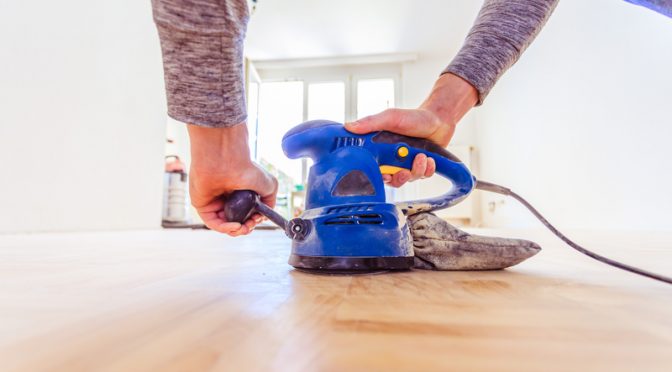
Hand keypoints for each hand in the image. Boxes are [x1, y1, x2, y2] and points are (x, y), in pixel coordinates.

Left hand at [187, 123, 277, 235]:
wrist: (226, 160)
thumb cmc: (245, 168)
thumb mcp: (269, 185)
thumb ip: (270, 201)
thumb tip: (264, 215)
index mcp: (239, 193)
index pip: (244, 214)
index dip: (252, 220)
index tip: (258, 219)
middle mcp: (226, 198)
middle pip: (234, 221)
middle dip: (245, 227)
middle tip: (251, 225)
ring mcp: (214, 202)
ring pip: (224, 225)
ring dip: (236, 231)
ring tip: (244, 227)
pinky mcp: (203, 206)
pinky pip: (213, 223)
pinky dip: (225, 228)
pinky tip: (235, 226)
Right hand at [345, 73, 477, 187]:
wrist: (438, 119)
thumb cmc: (414, 117)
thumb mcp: (391, 118)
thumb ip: (371, 123)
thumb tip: (349, 126)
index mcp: (381, 150)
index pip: (372, 169)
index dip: (376, 176)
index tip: (383, 174)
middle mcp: (392, 160)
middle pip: (390, 180)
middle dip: (399, 178)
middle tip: (404, 171)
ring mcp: (406, 165)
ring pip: (407, 179)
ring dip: (416, 170)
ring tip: (421, 157)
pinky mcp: (421, 168)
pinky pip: (422, 177)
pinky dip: (426, 169)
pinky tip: (429, 159)